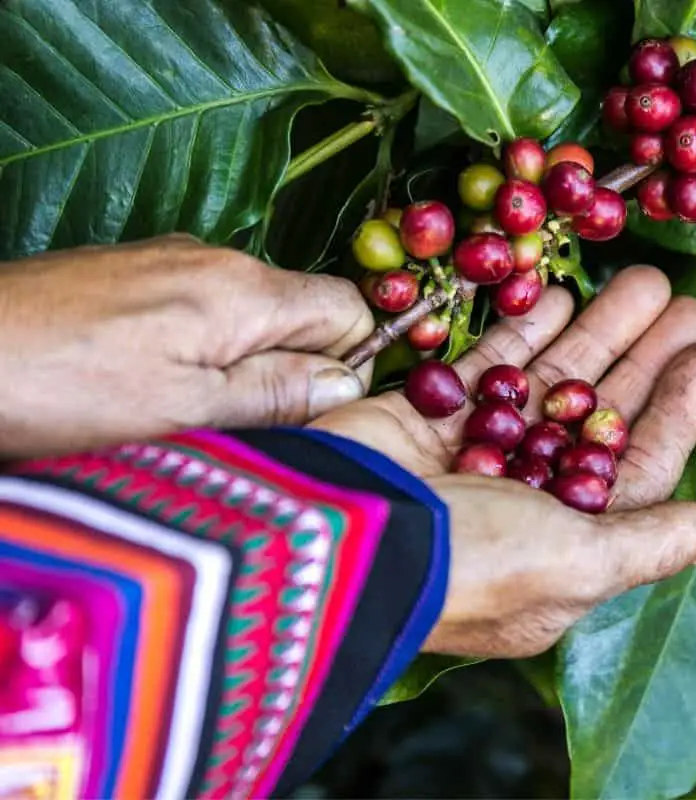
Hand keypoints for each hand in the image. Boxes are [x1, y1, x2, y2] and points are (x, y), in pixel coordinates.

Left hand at [0, 235, 374, 458]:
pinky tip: (146, 389)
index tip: (314, 414)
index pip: (350, 308)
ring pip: (248, 317)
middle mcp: (214, 260)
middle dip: (292, 373)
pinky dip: (195, 353)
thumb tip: (349, 384)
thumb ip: (277, 393)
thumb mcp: (185, 411)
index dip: (350, 364)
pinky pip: (198, 313)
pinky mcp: (128, 276)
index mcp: (243, 289)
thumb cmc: (55, 386)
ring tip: (184, 417)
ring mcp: (167, 262)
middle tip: (243, 429)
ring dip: (239, 369)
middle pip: (300, 313)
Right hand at [309, 266, 695, 658]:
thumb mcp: (576, 563)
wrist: (337, 539)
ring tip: (641, 283)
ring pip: (550, 384)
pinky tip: (563, 293)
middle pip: (599, 417)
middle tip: (684, 304)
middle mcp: (523, 502)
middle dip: (642, 360)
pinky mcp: (427, 417)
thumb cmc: (471, 564)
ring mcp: (473, 456)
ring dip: (596, 333)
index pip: (637, 470)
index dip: (676, 414)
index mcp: (565, 550)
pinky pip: (488, 366)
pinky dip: (525, 331)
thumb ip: (651, 543)